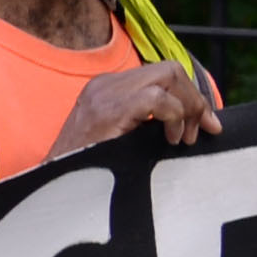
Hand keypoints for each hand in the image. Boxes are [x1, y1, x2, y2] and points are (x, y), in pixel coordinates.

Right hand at [50, 61, 223, 158]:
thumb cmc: (86, 172)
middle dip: (196, 99)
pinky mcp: (110, 110)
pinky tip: (171, 139)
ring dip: (189, 106)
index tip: (205, 124)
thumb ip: (144, 123)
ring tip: (185, 137)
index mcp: (107, 88)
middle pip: (170, 69)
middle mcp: (106, 84)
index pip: (161, 75)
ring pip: (169, 75)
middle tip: (202, 130)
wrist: (52, 187)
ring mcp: (106, 94)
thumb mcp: (118, 139)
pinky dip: (175, 116)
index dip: (190, 97)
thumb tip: (190, 123)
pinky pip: (158, 98)